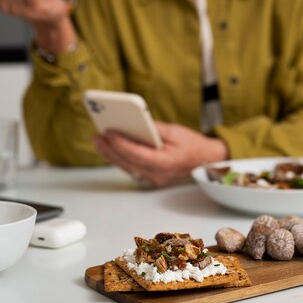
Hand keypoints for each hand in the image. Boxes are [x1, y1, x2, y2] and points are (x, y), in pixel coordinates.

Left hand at [93, 121, 228, 187]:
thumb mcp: (176, 131)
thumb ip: (156, 129)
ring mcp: (153, 178)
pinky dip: (121, 158)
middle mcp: (157, 174)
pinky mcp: (151, 176)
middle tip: (97, 136)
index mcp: (165, 163)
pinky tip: (111, 148)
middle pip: (128, 162)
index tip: (109, 133)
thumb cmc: (193, 145)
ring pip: (127, 166)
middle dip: (110, 149)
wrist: (206, 160)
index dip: (121, 144)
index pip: (137, 154)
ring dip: (112, 154)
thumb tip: (137, 124)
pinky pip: (132, 167)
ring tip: (99, 140)